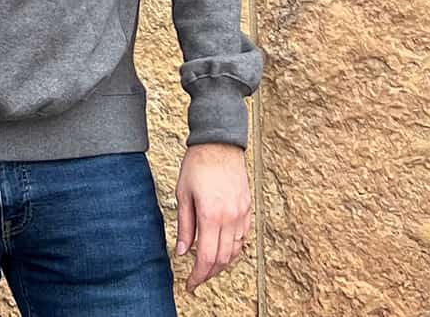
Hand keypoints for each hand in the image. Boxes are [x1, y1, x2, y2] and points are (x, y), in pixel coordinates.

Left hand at [173, 142, 250, 293]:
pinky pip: (243, 237)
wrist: (219, 144)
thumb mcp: (183, 195)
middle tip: (197, 279)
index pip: (206, 257)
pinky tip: (223, 249)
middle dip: (209, 273)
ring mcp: (242, 214)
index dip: (198, 276)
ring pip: (236, 250)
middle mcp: (230, 218)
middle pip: (222, 259)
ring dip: (222, 263)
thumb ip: (184, 226)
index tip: (191, 284)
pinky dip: (234, 249)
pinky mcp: (248, 208)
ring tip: (208, 267)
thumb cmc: (197, 165)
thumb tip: (181, 251)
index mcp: (211, 215)